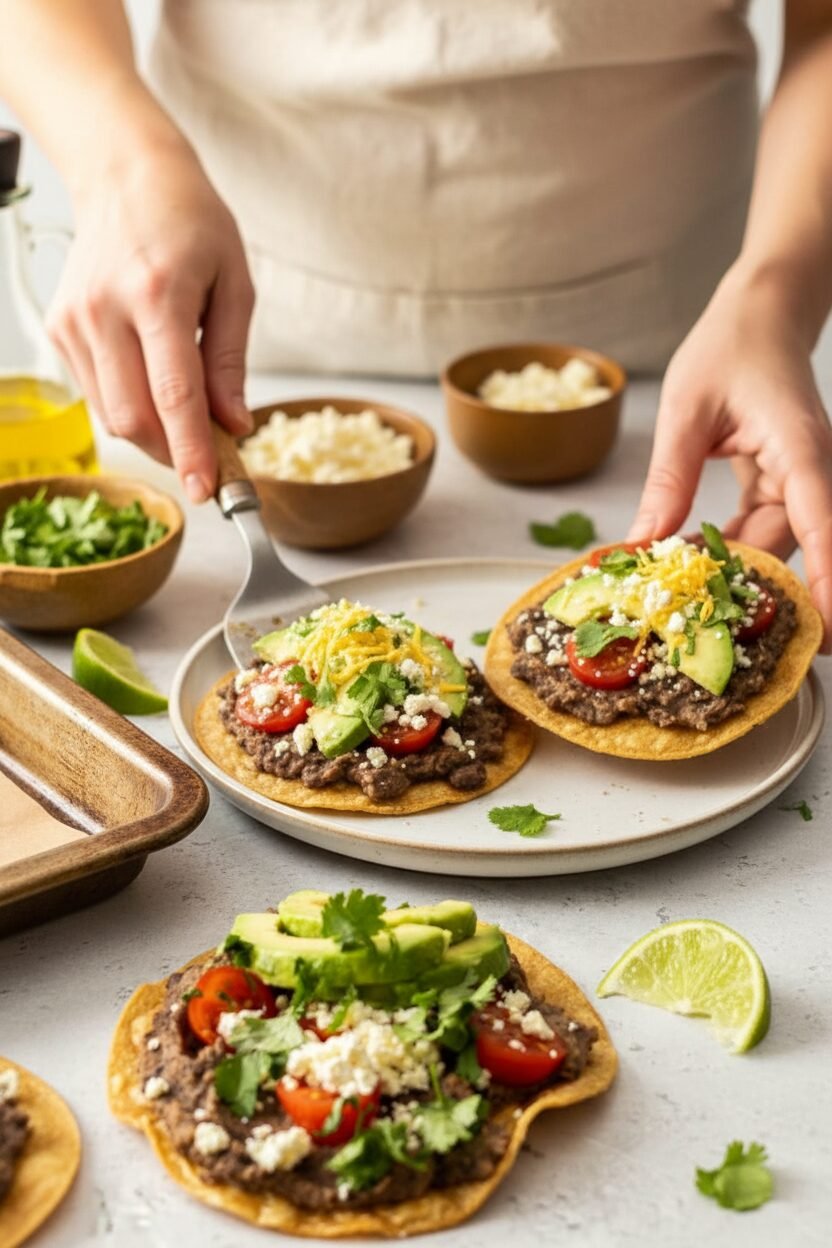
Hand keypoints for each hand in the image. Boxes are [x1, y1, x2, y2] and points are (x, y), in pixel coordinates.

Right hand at [47, 138, 254, 501]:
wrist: (126, 177)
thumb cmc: (192, 224)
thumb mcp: (235, 284)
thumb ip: (231, 361)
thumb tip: (234, 425)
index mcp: (158, 295)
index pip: (174, 395)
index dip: (192, 450)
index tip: (207, 490)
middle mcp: (106, 310)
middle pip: (135, 417)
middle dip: (174, 451)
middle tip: (210, 455)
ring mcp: (75, 320)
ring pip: (112, 414)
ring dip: (153, 432)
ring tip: (185, 410)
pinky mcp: (60, 329)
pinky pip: (97, 394)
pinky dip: (130, 404)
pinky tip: (150, 377)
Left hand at [629, 266, 831, 650]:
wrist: (760, 313)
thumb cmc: (730, 345)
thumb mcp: (685, 411)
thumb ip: (668, 480)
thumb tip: (643, 546)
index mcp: (801, 450)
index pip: (822, 528)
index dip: (826, 583)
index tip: (824, 632)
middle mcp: (812, 473)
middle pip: (790, 553)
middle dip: (751, 595)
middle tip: (694, 632)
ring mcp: (800, 482)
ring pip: (770, 548)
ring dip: (729, 575)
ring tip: (674, 601)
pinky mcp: (782, 486)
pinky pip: (757, 532)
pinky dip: (724, 551)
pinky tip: (684, 563)